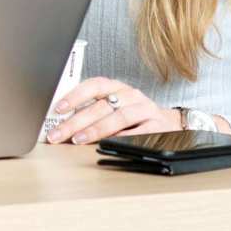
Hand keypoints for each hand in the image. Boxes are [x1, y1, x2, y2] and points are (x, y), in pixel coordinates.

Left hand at [45, 76, 181, 145]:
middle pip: (100, 106)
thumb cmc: (134, 115)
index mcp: (117, 87)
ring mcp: (145, 109)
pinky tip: (107, 145)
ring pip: (118, 118)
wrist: (172, 123)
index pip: (93, 85)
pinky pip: (138, 133)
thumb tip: (64, 119)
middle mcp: (131, 95)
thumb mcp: (115, 106)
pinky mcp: (159, 126)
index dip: (75, 96)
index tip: (58, 108)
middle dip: (76, 121)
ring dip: (96, 130)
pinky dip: (122, 139)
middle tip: (59, 133)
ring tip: (78, 139)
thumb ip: (93, 109)